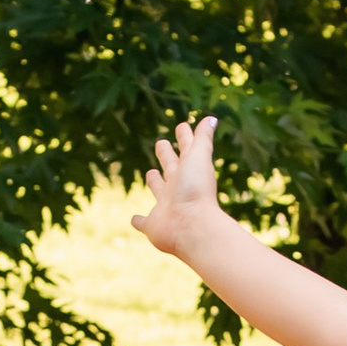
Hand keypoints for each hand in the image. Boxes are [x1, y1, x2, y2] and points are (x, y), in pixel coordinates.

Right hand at [132, 113, 223, 257]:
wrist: (192, 227)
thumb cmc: (195, 190)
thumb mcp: (199, 157)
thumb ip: (203, 139)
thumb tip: (212, 118)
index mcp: (188, 171)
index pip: (187, 149)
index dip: (185, 137)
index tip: (182, 126)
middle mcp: (177, 188)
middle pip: (171, 167)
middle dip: (167, 156)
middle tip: (161, 144)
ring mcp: (165, 207)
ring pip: (158, 191)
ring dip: (155, 182)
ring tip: (150, 174)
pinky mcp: (153, 225)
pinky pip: (144, 223)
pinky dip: (139, 221)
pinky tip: (134, 220)